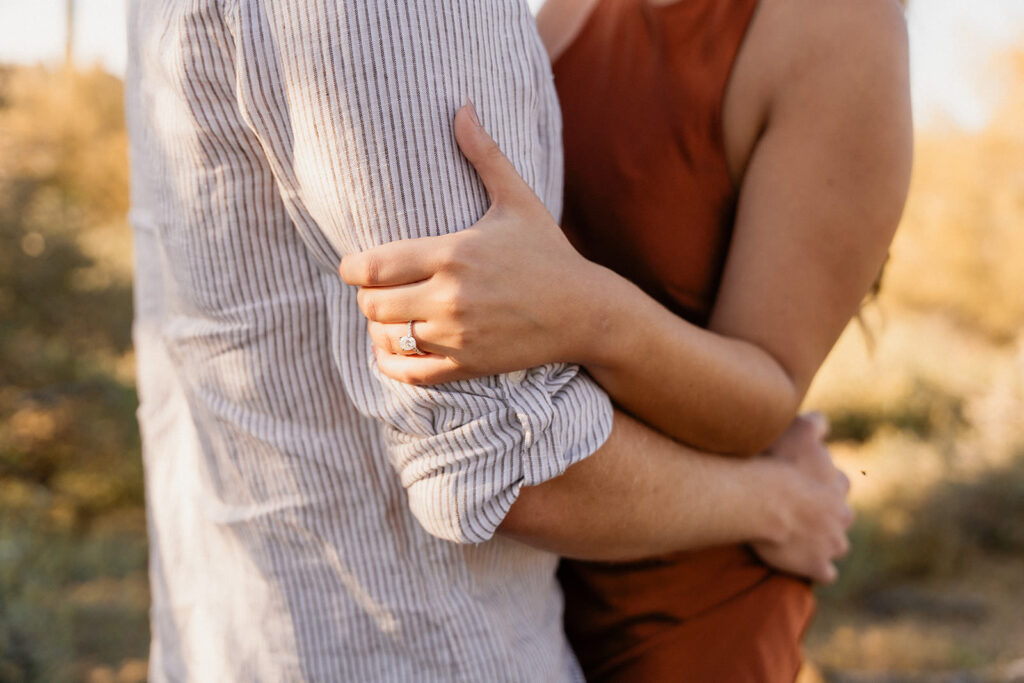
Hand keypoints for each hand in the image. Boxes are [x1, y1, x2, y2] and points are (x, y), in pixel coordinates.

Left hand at [339, 101, 605, 384]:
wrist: (586, 312)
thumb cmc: (548, 254)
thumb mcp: (518, 202)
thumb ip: (484, 156)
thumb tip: (462, 108)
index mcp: (454, 253)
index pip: (374, 266)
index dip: (352, 268)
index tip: (354, 266)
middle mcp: (450, 297)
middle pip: (372, 305)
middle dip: (366, 297)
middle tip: (375, 291)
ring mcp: (458, 335)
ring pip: (388, 338)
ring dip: (380, 328)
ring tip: (388, 318)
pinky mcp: (468, 365)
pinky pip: (409, 374)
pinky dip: (391, 365)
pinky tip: (392, 352)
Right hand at [753, 413, 853, 583]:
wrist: (761, 498)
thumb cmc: (776, 460)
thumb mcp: (799, 429)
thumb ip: (816, 423)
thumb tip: (822, 421)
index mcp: (838, 486)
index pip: (838, 486)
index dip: (820, 487)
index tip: (803, 486)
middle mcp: (842, 516)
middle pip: (841, 519)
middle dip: (827, 519)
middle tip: (802, 515)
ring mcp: (832, 544)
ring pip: (837, 547)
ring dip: (824, 545)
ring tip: (801, 543)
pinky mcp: (817, 566)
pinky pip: (824, 574)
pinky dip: (816, 571)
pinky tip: (802, 566)